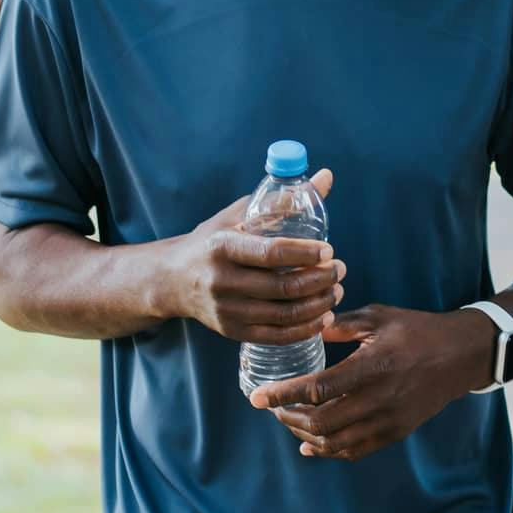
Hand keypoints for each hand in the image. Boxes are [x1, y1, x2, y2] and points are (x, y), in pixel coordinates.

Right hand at [158, 169, 345, 343]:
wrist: (173, 278)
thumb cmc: (213, 240)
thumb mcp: (240, 213)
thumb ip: (283, 199)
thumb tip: (326, 176)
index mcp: (223, 247)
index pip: (270, 253)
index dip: (305, 253)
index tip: (329, 251)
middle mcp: (222, 281)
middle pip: (282, 287)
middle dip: (320, 279)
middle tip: (340, 269)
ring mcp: (226, 310)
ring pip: (284, 314)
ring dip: (319, 304)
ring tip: (336, 290)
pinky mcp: (232, 331)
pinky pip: (276, 336)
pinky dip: (305, 329)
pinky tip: (324, 316)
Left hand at [247, 304, 495, 460]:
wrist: (461, 356)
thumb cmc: (417, 330)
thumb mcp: (379, 317)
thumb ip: (341, 326)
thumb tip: (307, 328)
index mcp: (373, 366)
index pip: (317, 389)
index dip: (282, 395)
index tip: (256, 398)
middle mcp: (380, 399)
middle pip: (320, 422)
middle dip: (287, 417)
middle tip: (272, 406)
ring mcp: (389, 420)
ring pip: (335, 442)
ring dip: (304, 435)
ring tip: (288, 421)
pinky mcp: (396, 432)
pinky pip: (355, 450)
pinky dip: (328, 450)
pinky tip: (310, 444)